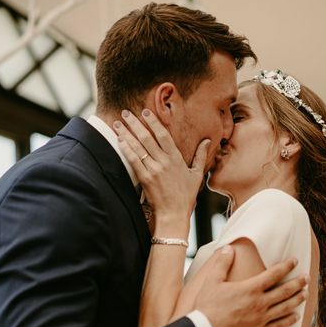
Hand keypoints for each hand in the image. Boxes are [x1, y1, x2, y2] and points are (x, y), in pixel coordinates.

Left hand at [113, 109, 209, 231]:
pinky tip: (119, 140)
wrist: (174, 214)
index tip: (145, 112)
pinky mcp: (145, 178)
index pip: (164, 135)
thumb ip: (200, 155)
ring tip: (118, 123)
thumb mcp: (196, 174)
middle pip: (148, 137)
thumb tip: (207, 140)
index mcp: (177, 158)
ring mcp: (155, 170)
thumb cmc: (186, 196)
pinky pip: (134, 160)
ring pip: (138, 146)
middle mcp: (165, 161)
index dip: (154, 122)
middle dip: (135, 123)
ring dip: (127, 133)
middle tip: (126, 112)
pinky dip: (126, 149)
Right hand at [194, 246, 307, 326]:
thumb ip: (222, 263)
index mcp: (250, 289)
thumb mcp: (212, 281)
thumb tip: (228, 248)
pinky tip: (296, 317)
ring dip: (297, 300)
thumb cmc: (207, 307)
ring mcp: (261, 319)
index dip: (286, 266)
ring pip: (285, 307)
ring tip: (306, 294)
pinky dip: (289, 321)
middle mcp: (260, 303)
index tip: (295, 260)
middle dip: (298, 283)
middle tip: (307, 277)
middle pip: (284, 291)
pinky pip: (279, 326)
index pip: (273, 274)